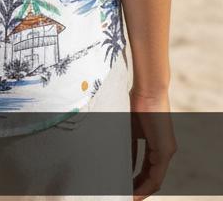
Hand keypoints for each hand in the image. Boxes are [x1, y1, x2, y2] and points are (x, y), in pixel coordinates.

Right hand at [129, 86, 176, 200]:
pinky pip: (156, 175)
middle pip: (151, 177)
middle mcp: (164, 150)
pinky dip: (145, 185)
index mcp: (156, 144)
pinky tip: (136, 192)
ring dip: (142, 190)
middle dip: (138, 188)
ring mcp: (166, 151)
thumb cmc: (135, 102)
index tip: (124, 187)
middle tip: (125, 196)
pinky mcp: (165, 151)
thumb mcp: (129, 126)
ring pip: (154, 179)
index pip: (146, 168)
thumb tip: (114, 154)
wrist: (147, 89)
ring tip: (129, 198)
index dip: (136, 179)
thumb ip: (126, 141)